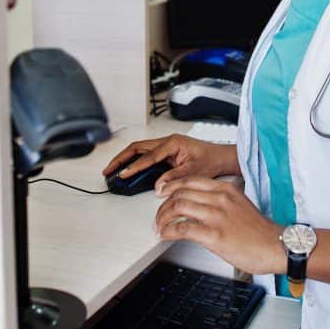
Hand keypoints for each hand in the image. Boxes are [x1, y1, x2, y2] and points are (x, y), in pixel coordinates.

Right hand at [102, 134, 237, 191]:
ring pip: (139, 150)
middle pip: (137, 148)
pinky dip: (134, 162)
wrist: (221, 157)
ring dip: (125, 159)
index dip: (134, 167)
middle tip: (108, 170)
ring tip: (113, 170)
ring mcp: (165, 146)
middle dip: (121, 158)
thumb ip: (174, 178)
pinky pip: (145, 155)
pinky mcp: (165, 153)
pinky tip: (127, 170)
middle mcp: (166, 142)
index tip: (123, 174)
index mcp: (172, 143)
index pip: (148, 156)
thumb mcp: (193, 172)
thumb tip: (158, 186)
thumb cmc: (210, 161)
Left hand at [155, 177, 286, 274]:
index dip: (171, 186)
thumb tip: (200, 204)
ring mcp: (216, 216)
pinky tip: (165, 235)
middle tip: (158, 214)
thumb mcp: (240, 204)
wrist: (277, 246)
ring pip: (177, 207)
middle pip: (180, 193)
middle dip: (163, 204)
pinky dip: (168, 231)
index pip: (190, 180)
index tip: (162, 193)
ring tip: (159, 226)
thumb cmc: (260, 231)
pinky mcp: (214, 235)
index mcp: (225, 189)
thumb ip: (220, 200)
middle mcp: (219, 198)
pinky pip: (182, 229)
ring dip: (162, 217)